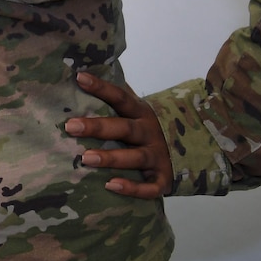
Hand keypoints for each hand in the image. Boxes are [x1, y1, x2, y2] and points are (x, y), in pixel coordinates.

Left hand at [65, 71, 174, 199]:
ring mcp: (158, 157)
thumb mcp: (136, 111)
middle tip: (70, 126)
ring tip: (86, 158)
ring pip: (135, 157)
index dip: (101, 87)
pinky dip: (132, 188)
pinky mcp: (162, 180)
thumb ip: (115, 96)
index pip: (120, 97)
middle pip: (124, 128)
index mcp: (140, 112)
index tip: (79, 77)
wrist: (189, 152)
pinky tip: (110, 186)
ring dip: (110, 158)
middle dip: (97, 127)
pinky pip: (149, 187)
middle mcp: (150, 133)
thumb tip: (84, 73)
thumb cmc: (145, 129)